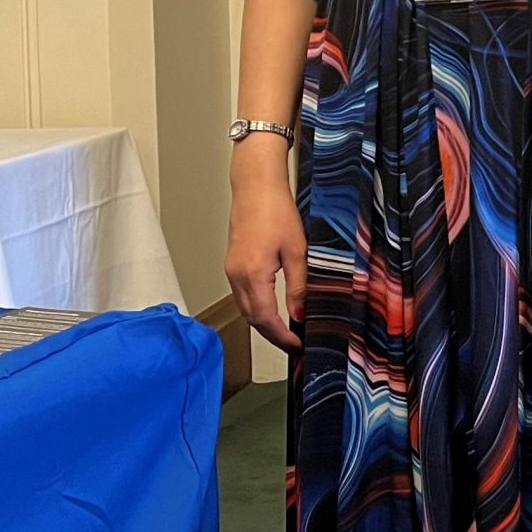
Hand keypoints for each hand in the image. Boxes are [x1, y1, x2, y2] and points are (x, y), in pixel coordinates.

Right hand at [225, 159, 307, 353]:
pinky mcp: (232, 263)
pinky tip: (270, 309)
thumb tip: (300, 312)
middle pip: (252, 318)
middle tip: (293, 343)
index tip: (296, 345)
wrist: (255, 186)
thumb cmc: (275, 210)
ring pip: (245, 308)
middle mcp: (236, 275)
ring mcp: (231, 270)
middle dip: (272, 335)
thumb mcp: (297, 250)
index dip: (281, 336)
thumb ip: (299, 285)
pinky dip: (256, 308)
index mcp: (252, 274)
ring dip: (263, 323)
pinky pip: (242, 295)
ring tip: (285, 331)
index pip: (265, 319)